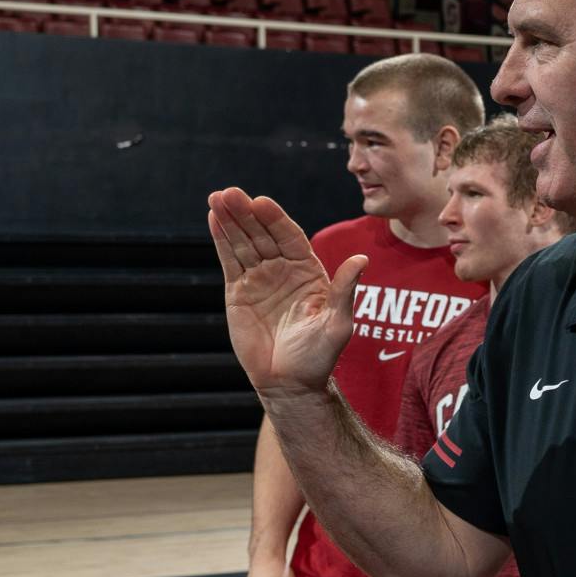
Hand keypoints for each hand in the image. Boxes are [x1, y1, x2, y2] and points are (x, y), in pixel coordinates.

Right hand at [207, 188, 364, 399]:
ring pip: (243, 243)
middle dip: (247, 213)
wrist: (290, 383)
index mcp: (308, 272)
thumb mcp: (337, 325)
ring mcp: (260, 278)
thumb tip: (362, 260)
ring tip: (216, 197)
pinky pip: (230, 261)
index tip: (261, 202)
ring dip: (230, 220)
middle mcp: (283, 269)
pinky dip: (221, 240)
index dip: (275, 219)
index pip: (290, 237)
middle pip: (263, 234)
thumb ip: (345, 291)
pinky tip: (213, 218)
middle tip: (230, 193)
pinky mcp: (239, 291)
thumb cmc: (319, 357)